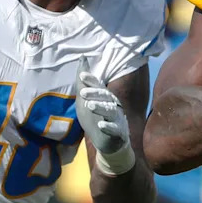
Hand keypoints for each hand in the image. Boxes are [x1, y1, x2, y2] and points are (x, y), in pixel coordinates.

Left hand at [75, 58, 133, 174]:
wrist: (107, 144)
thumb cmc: (95, 119)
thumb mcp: (85, 102)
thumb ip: (83, 83)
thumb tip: (82, 57)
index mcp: (105, 97)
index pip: (99, 86)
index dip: (92, 80)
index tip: (82, 76)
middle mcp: (113, 105)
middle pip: (106, 97)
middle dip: (95, 93)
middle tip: (83, 93)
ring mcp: (117, 119)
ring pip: (110, 111)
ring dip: (101, 108)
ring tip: (90, 106)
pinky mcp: (119, 133)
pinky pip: (115, 129)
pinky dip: (109, 127)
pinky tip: (101, 125)